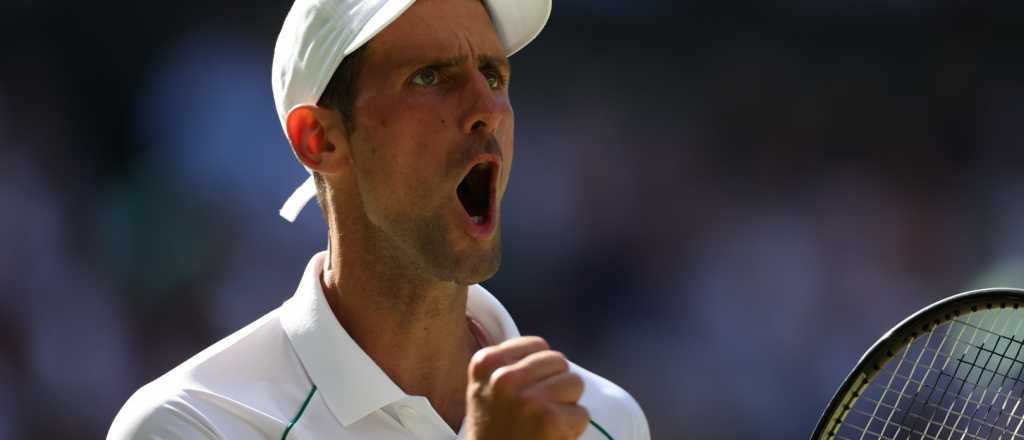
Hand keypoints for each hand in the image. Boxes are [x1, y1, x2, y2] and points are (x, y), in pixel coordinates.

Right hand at [465, 336, 587, 439]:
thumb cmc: (493, 433)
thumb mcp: (486, 390)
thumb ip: (510, 365)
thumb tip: (549, 353)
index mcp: (485, 363)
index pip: (537, 345)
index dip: (541, 370)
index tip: (526, 392)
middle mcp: (503, 377)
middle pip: (559, 362)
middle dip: (556, 386)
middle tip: (536, 413)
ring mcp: (527, 398)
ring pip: (574, 384)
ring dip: (566, 406)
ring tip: (543, 425)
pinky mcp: (549, 419)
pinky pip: (581, 414)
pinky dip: (572, 430)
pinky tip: (550, 439)